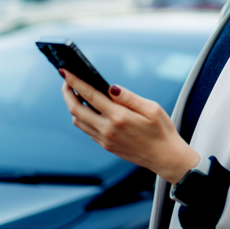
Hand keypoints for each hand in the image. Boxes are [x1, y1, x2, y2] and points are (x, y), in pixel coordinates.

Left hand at [60, 70, 198, 183]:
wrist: (164, 157)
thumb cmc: (162, 130)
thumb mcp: (152, 108)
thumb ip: (129, 97)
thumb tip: (110, 87)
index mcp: (119, 117)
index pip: (90, 95)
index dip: (75, 82)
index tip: (65, 71)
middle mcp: (107, 129)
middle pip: (76, 109)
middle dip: (67, 93)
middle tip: (66, 80)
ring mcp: (104, 139)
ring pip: (78, 121)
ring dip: (73, 105)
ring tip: (76, 92)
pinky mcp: (105, 145)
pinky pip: (86, 129)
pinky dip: (82, 116)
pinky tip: (88, 108)